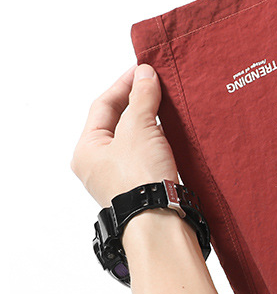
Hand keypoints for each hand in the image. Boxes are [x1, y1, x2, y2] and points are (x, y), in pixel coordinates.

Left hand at [71, 63, 178, 207]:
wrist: (160, 222)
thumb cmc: (140, 181)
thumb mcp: (139, 128)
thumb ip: (142, 98)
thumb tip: (145, 74)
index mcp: (86, 150)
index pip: (103, 105)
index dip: (125, 84)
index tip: (145, 70)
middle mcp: (99, 165)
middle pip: (118, 122)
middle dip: (138, 102)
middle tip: (158, 85)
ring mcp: (121, 178)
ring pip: (134, 139)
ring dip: (150, 121)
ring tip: (168, 106)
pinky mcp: (142, 186)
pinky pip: (148, 155)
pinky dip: (159, 140)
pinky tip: (173, 133)